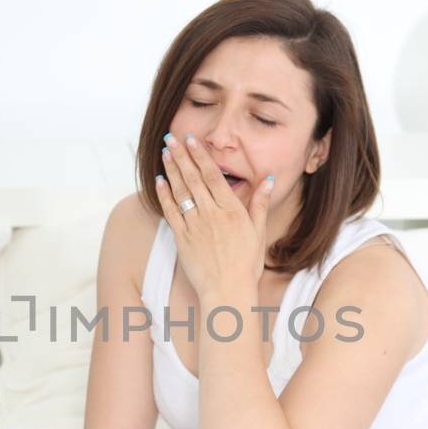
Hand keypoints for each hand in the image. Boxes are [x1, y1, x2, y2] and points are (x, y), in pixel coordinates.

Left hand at [155, 132, 273, 303]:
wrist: (227, 290)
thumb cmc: (246, 264)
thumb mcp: (259, 232)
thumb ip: (260, 203)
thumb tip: (269, 179)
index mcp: (231, 210)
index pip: (212, 176)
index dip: (200, 156)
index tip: (191, 140)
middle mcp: (211, 214)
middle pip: (193, 179)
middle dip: (181, 156)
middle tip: (171, 137)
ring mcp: (195, 226)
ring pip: (180, 192)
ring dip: (171, 170)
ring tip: (164, 152)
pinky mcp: (182, 239)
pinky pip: (171, 212)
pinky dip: (164, 195)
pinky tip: (159, 181)